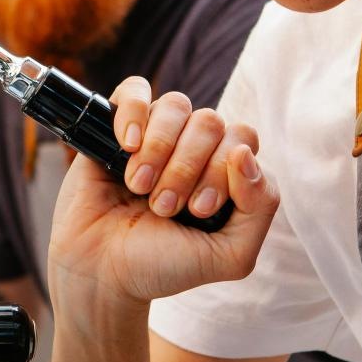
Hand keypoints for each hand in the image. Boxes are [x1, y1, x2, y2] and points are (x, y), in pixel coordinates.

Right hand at [47, 76, 280, 309]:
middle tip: (164, 206)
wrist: (100, 272)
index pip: (242, 140)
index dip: (222, 170)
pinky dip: (135, 113)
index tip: (197, 210)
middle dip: (187, 168)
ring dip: (159, 149)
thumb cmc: (162, 265)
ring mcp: (155, 134)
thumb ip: (260, 209)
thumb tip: (245, 154)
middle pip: (211, 121)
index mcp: (225, 172)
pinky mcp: (116, 126)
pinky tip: (127, 146)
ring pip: (177, 105)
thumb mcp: (229, 255)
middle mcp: (193, 147)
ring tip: (139, 187)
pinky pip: (135, 89)